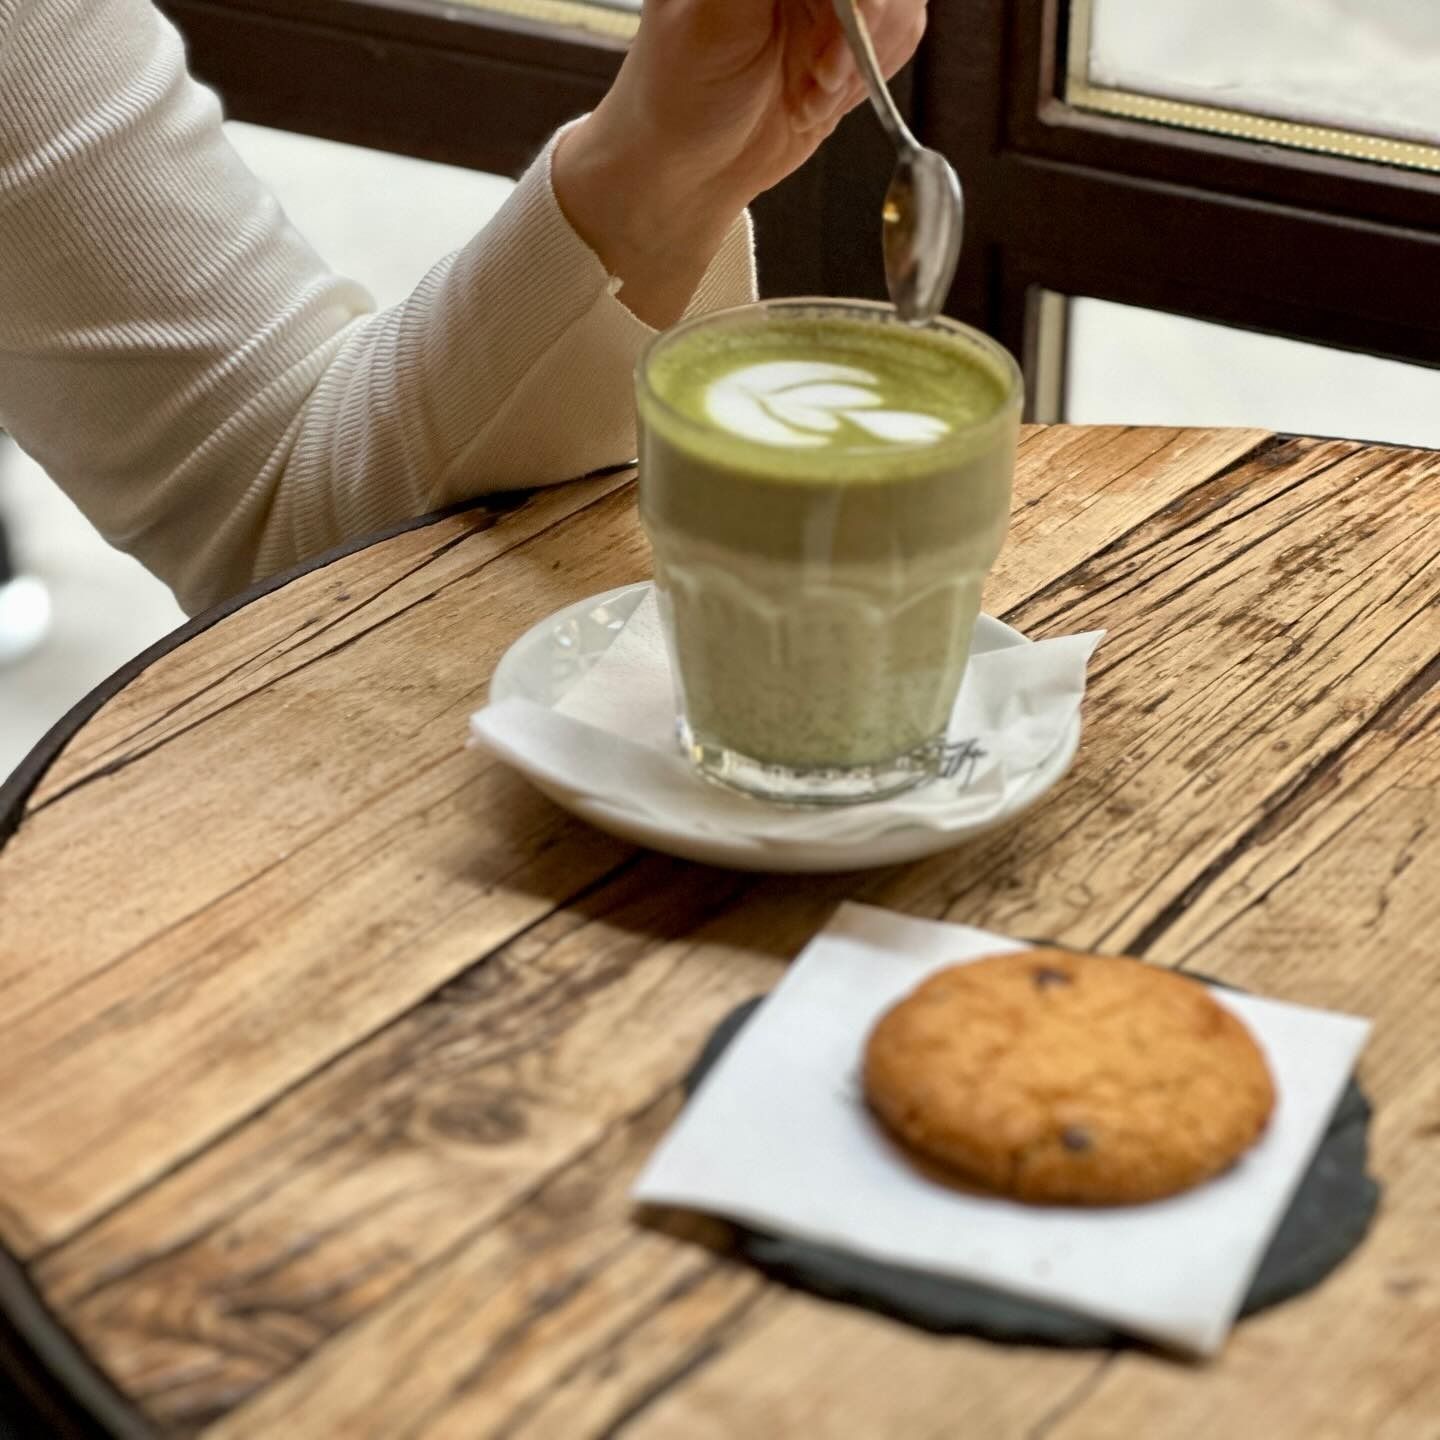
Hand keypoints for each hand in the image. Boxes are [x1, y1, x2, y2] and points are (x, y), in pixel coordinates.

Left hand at [553, 0, 926, 326]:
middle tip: (822, 70)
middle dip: (859, 24)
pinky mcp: (852, 38)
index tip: (855, 11)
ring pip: (898, 5)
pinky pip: (897, 39)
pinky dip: (865, 79)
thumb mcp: (717, 14)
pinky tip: (816, 98)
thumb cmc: (678, 90)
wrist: (689, 168)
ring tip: (808, 91)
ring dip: (860, 61)